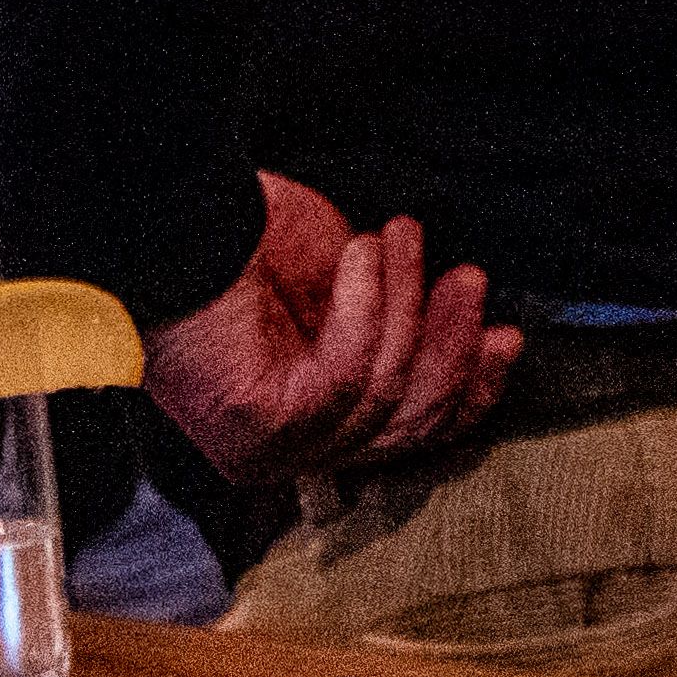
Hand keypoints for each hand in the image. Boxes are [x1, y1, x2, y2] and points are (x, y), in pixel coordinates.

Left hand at [140, 172, 514, 503]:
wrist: (172, 225)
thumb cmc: (248, 244)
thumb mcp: (354, 288)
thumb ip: (402, 327)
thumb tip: (477, 338)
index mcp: (305, 422)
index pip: (408, 431)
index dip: (468, 388)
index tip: (504, 336)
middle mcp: (286, 451)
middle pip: (409, 426)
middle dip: (452, 348)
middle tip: (467, 277)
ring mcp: (270, 449)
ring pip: (386, 396)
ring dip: (405, 304)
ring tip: (397, 237)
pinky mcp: (259, 431)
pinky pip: (349, 377)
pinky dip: (364, 306)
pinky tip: (358, 254)